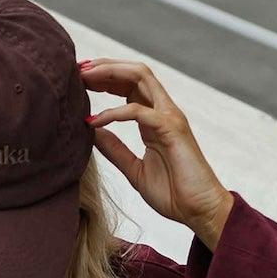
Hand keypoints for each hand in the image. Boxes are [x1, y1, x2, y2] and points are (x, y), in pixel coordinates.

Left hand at [81, 58, 233, 250]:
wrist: (199, 211)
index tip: (79, 79)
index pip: (129, 85)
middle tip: (77, 70)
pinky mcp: (172, 129)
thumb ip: (115, 149)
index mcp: (154, 119)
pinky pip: (139, 110)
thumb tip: (92, 132)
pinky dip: (114, 112)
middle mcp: (163, 111)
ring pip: (141, 77)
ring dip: (110, 73)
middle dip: (105, 66)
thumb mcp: (134, 169)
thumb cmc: (173, 193)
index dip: (105, 77)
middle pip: (134, 72)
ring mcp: (169, 117)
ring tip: (85, 78)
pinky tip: (95, 120)